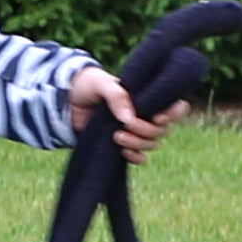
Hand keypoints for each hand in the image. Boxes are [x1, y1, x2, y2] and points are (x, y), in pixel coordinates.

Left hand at [69, 65, 184, 164]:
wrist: (65, 101)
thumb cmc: (87, 85)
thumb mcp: (100, 84)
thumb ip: (116, 95)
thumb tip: (130, 118)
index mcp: (147, 96)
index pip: (175, 106)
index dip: (173, 114)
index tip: (157, 116)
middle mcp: (146, 114)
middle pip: (163, 130)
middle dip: (147, 130)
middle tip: (125, 124)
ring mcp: (135, 131)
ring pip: (152, 144)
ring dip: (138, 144)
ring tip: (116, 136)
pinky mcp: (123, 145)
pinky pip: (140, 157)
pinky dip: (136, 158)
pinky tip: (122, 153)